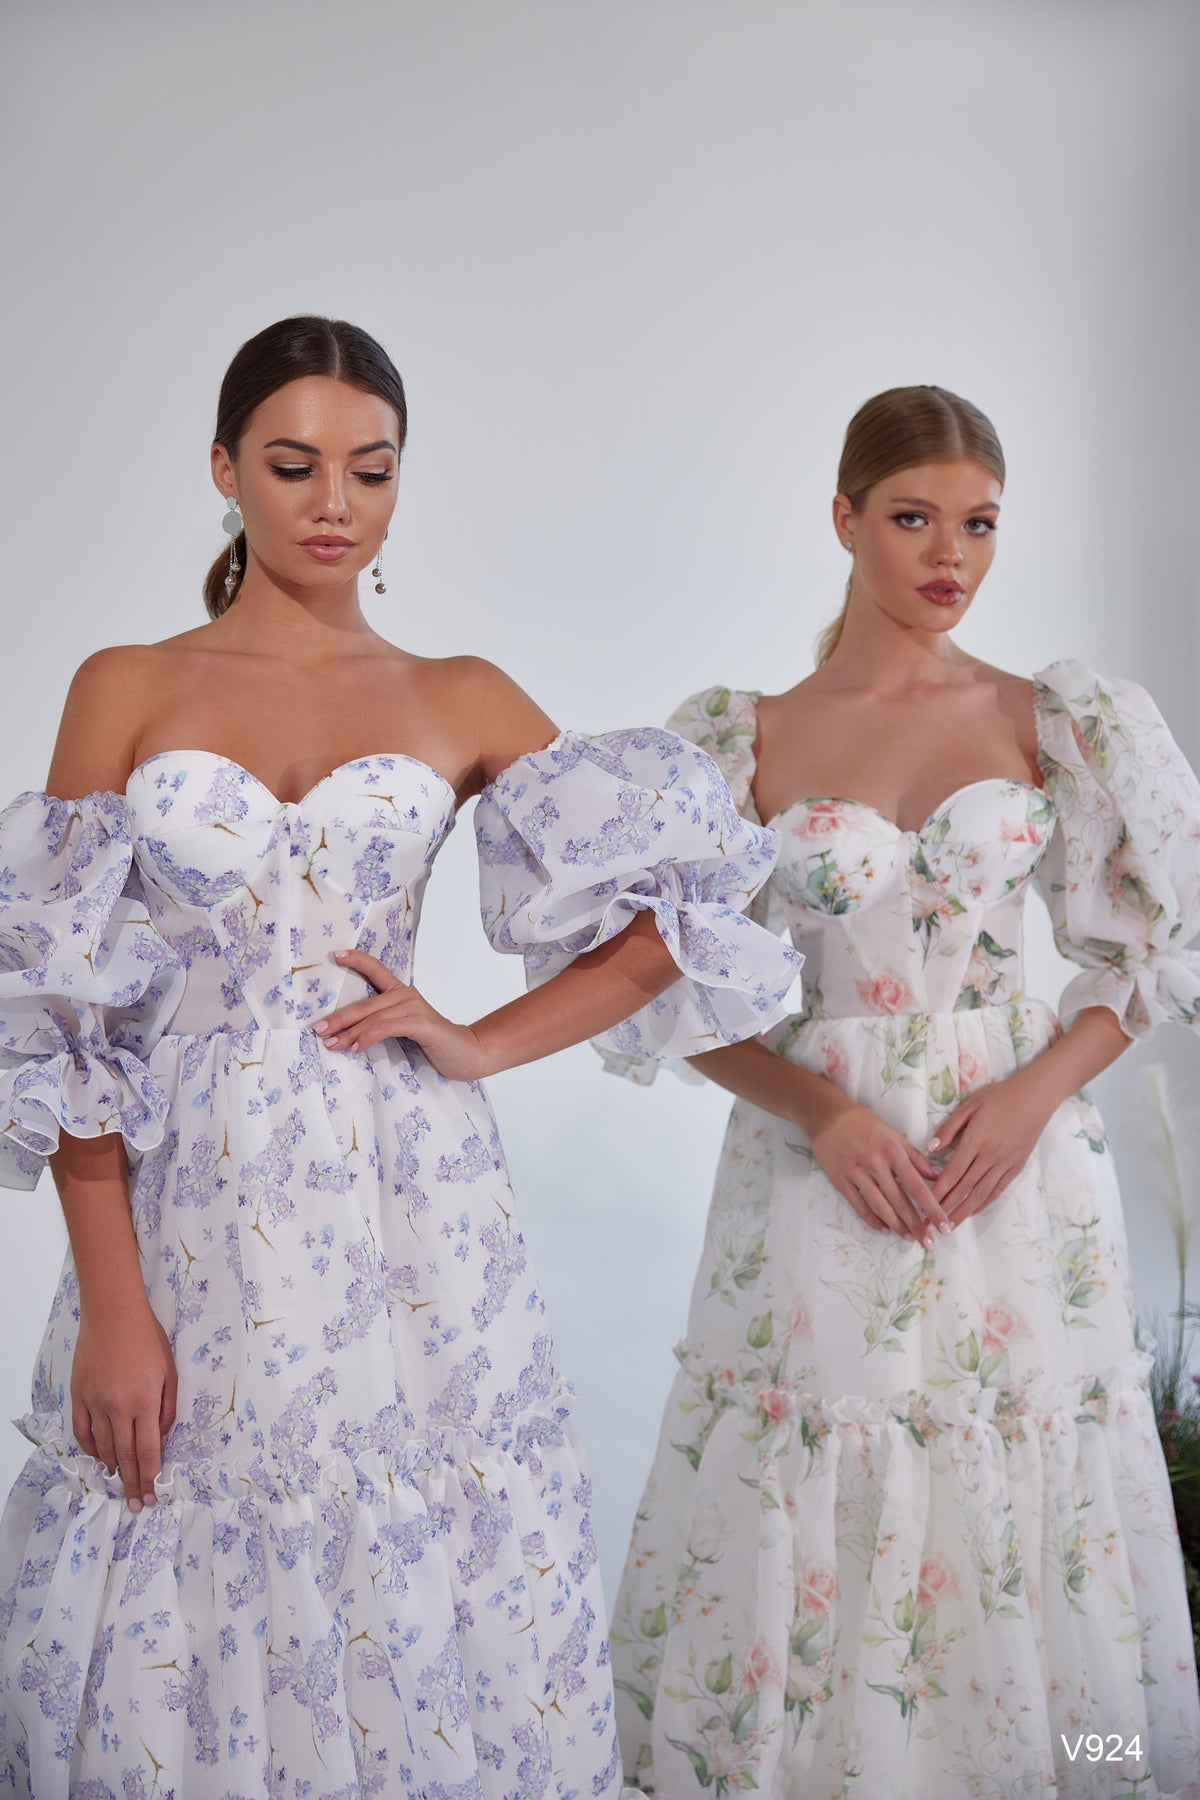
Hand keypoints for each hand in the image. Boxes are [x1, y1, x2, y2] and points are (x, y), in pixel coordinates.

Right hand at [72, 1302, 176, 1511]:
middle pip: (126, 1456)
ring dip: (113, 1469)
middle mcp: (118, 1408)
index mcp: (145, 1402)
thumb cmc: (148, 1339)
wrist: (113, 1315)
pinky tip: (99, 1458)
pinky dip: (90, 1449)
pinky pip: (83, 1432)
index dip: (150, 1477)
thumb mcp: (169, 1371)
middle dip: (133, 1484)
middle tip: (136, 1505)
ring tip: (120, 1484)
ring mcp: (95, 1404)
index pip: (149, 1451)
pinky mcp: (79, 1396)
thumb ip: (168, 1407)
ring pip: (103, 1447)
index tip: (152, 1496)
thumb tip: (161, 1436)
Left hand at [315, 948, 489, 1080]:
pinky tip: (356, 1048)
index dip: (357, 960)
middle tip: (318, 1028)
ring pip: (373, 1017)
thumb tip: (347, 1034)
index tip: (336, 955)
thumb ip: (383, 1025)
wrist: (466, 1053)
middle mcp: (407, 995)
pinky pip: (386, 1028)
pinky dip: (368, 1037)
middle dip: (338, 1017)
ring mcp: (414, 1007)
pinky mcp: (420, 1023)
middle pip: (365, 1003)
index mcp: (402, 994)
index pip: (377, 970)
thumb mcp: (404, 1030)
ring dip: (349, 1032)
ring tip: (332, 1044)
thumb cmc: (433, 1043)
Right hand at [807, 1091, 950, 1246]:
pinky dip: (873, 1220)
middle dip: (916, 1225)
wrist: (827, 1117)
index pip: (917, 1186)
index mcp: (893, 1152)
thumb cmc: (864, 1123)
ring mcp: (857, 1174)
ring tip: (908, 1237)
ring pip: (880, 1207)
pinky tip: (884, 1229)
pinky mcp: (840, 1181)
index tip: (944, 1226)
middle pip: (900, 1202)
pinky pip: (859, 1206)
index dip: (932, 1208)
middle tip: (928, 1243)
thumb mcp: (894, 1135)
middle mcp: (876, 1165)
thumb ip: (915, 1157)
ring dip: (897, 1226)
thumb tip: (936, 1176)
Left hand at [928, 1069, 1053, 1221]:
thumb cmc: (1000, 1096)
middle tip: (932, 1224)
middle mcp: (991, 1155)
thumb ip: (950, 1127)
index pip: (953, 1171)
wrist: (1036, 1096)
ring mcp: (1006, 1163)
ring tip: (950, 1226)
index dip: (938, 1191)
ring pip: (982, 1193)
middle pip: (965, 1187)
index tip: (924, 1204)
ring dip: (964, 1211)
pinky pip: (998, 1189)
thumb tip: (931, 1148)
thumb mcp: (970, 1104)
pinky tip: (972, 1211)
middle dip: (946, 1208)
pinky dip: (984, 1203)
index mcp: (977, 1139)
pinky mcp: (1017, 1167)